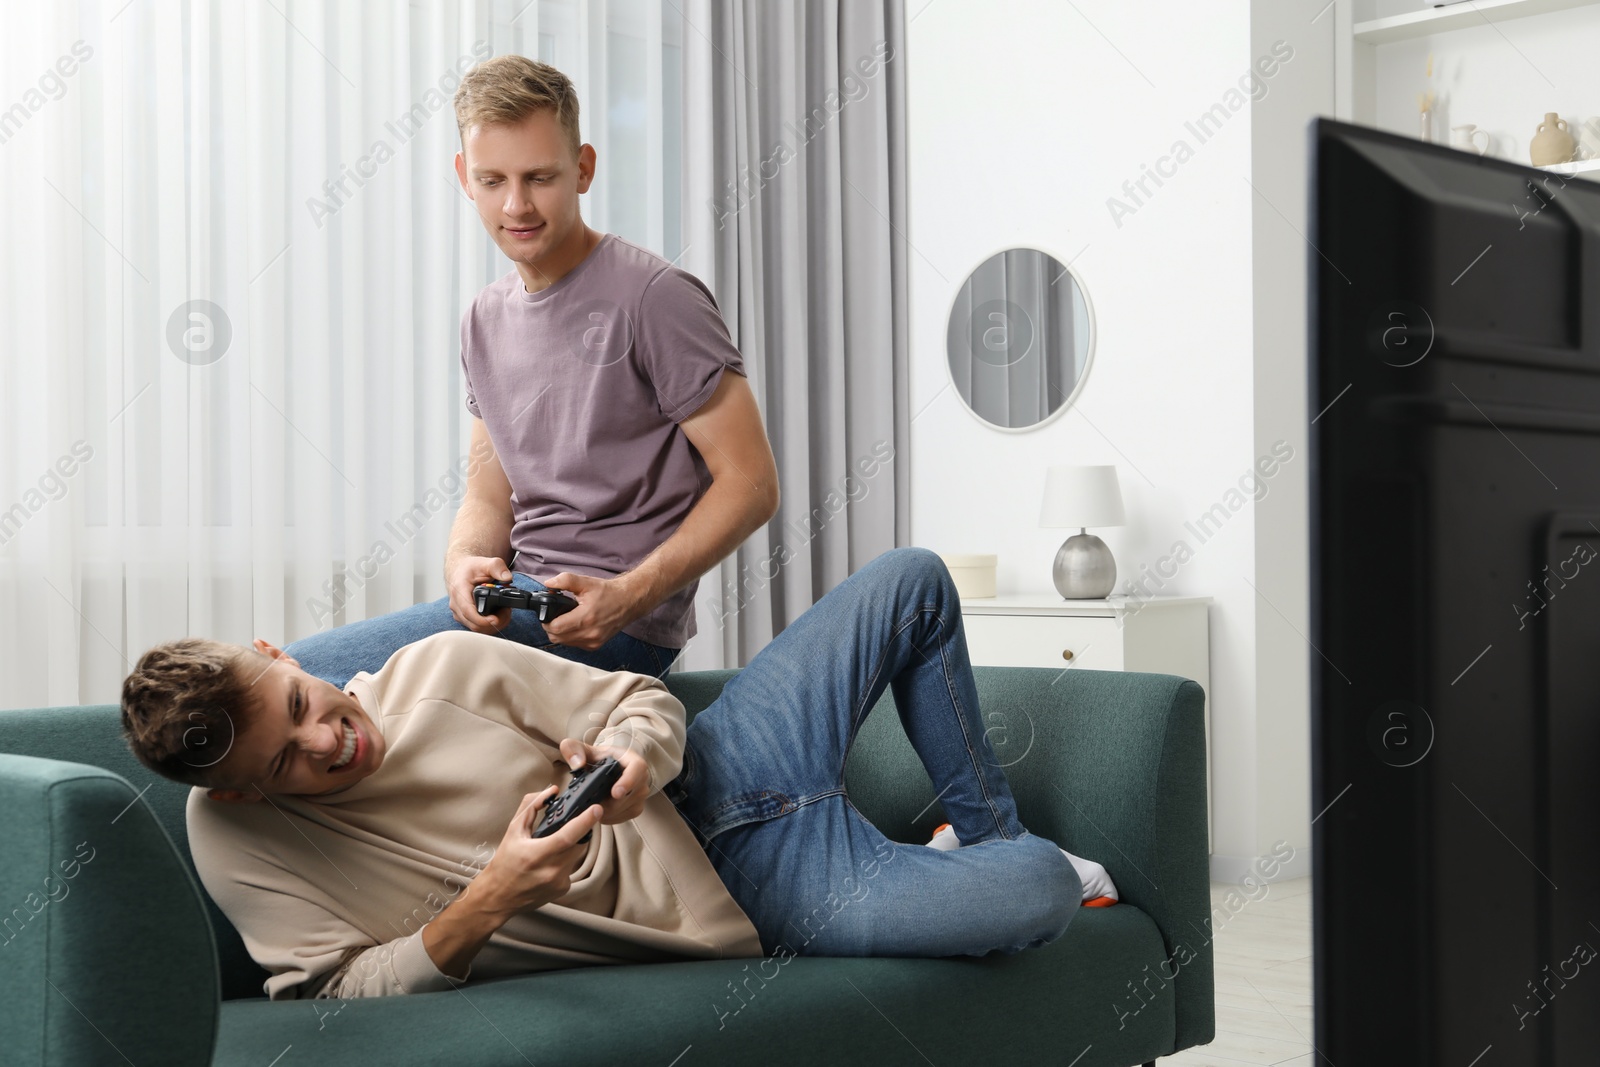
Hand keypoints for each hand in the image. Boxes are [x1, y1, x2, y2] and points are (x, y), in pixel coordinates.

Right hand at [447, 555, 514, 633]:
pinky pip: (477, 627)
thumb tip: (507, 578)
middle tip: (506, 612)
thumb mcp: (485, 563)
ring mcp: (459, 613)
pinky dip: (490, 625)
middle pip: (474, 624)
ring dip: (493, 625)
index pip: (468, 611)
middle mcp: (456, 605)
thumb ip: (497, 567)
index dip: (482, 620)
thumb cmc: (471, 568)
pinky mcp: (464, 618)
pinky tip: (499, 615)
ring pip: (476, 628)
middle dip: (493, 622)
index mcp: (459, 591)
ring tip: (505, 612)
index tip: (496, 619)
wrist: (461, 570)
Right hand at [474, 785, 603, 919]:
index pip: (567, 836)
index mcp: (536, 855)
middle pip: (579, 844)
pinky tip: (551, 863)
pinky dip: (566, 860)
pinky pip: (572, 867)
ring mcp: (559, 882)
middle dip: (580, 831)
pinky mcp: (563, 889)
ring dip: (572, 845)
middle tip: (572, 823)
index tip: (596, 809)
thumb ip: (531, 806)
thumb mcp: (513, 830)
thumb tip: (552, 790)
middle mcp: (550, 871)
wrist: (498, 897)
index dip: (585, 822)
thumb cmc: (504, 862)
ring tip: (554, 845)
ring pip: (577, 855)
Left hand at [540, 572, 644, 649]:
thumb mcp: (586, 582)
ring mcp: (593, 641)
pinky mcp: (595, 645)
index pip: (555, 628)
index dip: (547, 620)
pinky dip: (570, 637)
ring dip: (560, 634)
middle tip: (554, 616)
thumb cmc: (608, 592)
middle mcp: (589, 633)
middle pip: (557, 638)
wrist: (628, 602)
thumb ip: (565, 580)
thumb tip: (548, 583)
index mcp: (586, 617)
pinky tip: (575, 626)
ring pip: (564, 643)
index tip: (548, 613)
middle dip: (551, 627)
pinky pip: (574, 645)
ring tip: (565, 620)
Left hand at [558, 738, 649, 823]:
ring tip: (590, 806)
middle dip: (608, 803)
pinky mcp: (636, 807)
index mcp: (631, 760)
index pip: (637, 769)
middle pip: (629, 795)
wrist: (607, 768)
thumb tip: (578, 764)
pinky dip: (608, 817)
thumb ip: (573, 749)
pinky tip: (598, 812)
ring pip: (624, 809)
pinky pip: (622, 817)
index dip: (628, 781)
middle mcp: (641, 777)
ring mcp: (640, 794)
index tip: (615, 793)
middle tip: (588, 805)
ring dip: (606, 811)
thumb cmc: (597, 758)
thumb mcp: (582, 748)